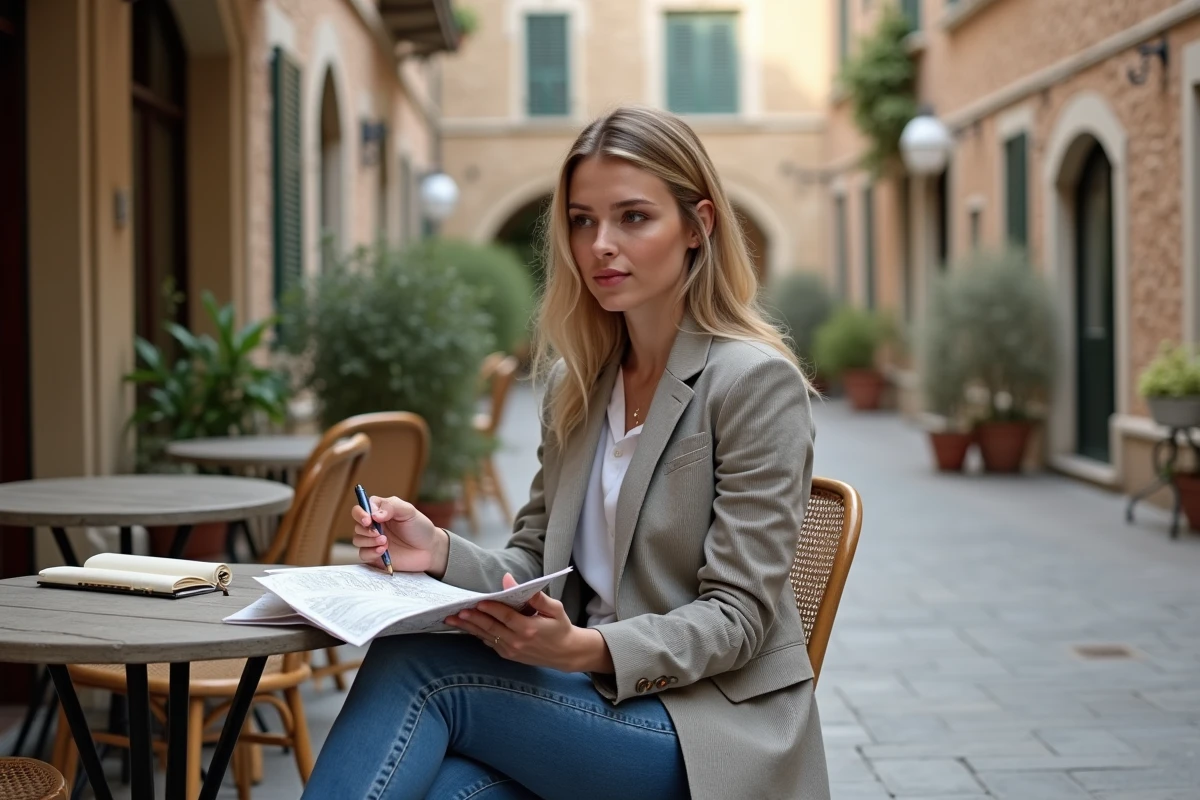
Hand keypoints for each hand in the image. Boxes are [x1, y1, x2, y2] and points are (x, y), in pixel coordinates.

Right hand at [351, 496, 448, 577]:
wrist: (429, 549)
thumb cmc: (419, 527)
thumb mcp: (408, 511)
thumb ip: (391, 507)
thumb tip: (374, 514)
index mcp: (379, 511)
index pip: (360, 509)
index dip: (361, 513)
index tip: (369, 519)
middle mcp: (374, 525)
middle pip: (356, 525)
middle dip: (365, 529)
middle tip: (379, 533)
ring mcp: (373, 541)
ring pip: (357, 539)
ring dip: (369, 541)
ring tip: (386, 542)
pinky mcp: (375, 555)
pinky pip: (363, 554)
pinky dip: (370, 552)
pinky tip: (383, 551)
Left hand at [445, 574, 611, 672]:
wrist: (565, 653)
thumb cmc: (560, 626)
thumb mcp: (555, 608)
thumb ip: (535, 596)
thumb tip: (511, 580)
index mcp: (530, 628)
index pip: (506, 617)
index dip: (491, 608)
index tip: (478, 600)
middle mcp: (518, 642)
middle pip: (490, 628)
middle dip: (472, 618)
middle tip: (456, 610)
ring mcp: (511, 651)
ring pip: (486, 636)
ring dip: (469, 627)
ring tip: (452, 619)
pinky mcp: (508, 655)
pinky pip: (489, 643)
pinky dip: (477, 634)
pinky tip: (466, 627)